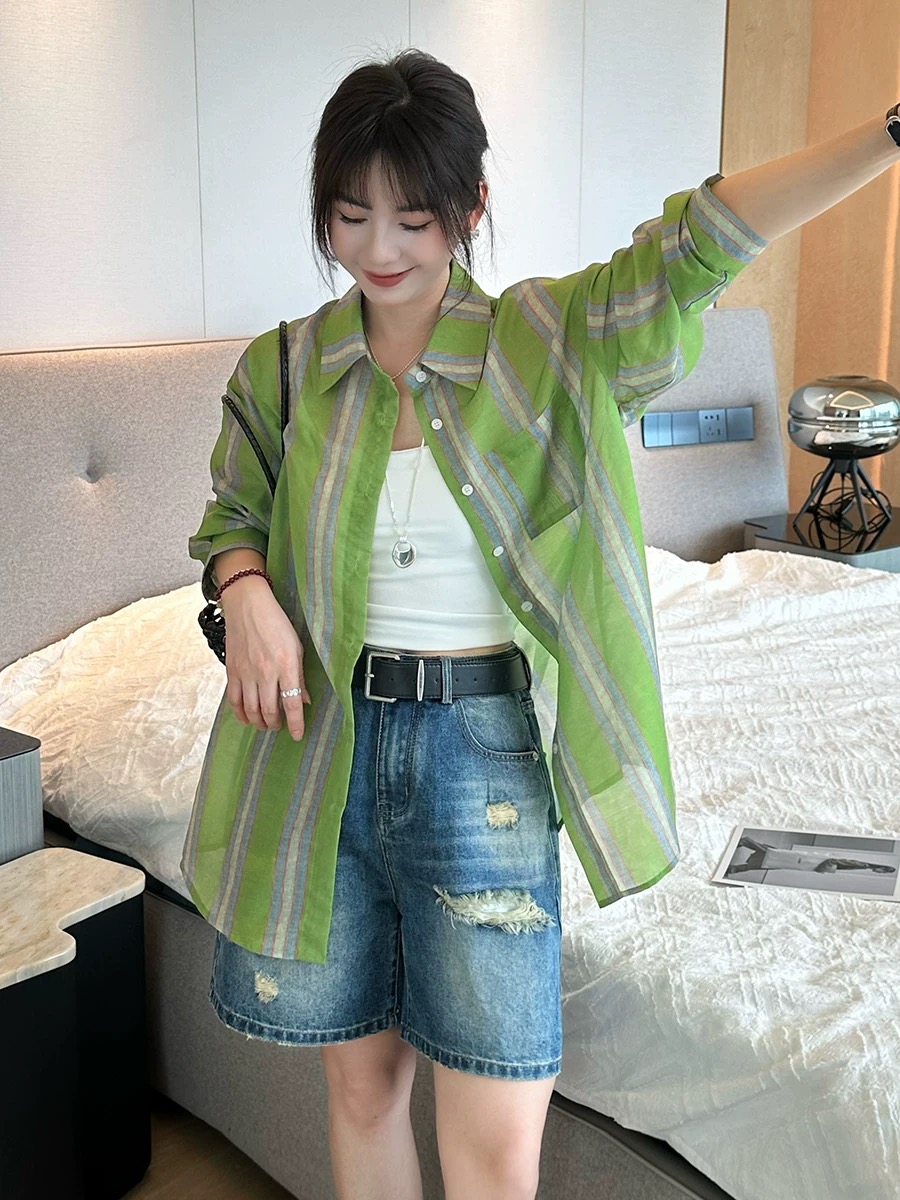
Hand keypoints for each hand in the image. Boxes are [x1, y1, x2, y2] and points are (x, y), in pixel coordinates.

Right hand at [219, 578, 310, 739]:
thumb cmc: (275, 622)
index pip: (292, 703)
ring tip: (265, 725)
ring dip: (259, 722)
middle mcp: (266, 672)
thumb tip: (305, 699)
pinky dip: (240, 713)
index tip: (298, 735)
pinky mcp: (232, 671)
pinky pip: (234, 700)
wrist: (248, 605)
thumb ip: (300, 675)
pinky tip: (246, 718)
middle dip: (276, 724)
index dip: (296, 723)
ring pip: (251, 710)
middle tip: (279, 727)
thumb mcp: (297, 646)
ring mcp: (247, 673)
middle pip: (269, 711)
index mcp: (286, 665)